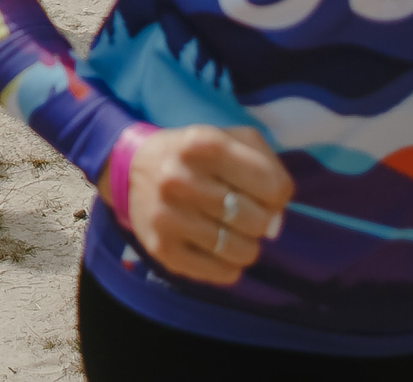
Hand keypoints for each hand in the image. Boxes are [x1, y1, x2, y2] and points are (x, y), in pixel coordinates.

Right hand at [99, 125, 293, 287]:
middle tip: (246, 213)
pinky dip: (229, 265)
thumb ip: (267, 167)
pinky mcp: (162, 249)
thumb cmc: (196, 155)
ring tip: (232, 230)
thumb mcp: (231, 138)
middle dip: (262, 220)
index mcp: (202, 144)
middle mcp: (180, 178)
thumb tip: (275, 220)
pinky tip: (217, 247)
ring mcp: (167, 216)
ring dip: (246, 245)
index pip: (271, 185)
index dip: (278, 193)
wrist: (133, 168)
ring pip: (240, 251)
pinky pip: (221, 274)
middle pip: (256, 221)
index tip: (266, 192)